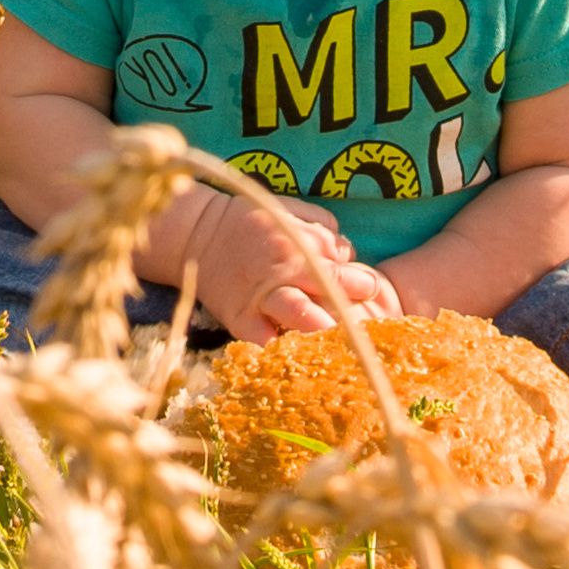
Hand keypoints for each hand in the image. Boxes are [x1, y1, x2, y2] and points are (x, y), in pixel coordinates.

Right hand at [185, 189, 402, 342]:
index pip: (343, 268)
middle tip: (368, 328)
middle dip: (353, 308)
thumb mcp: (290, 210)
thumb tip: (348, 253)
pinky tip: (297, 359)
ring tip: (341, 346)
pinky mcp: (239, 319)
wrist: (197, 234)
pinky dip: (281, 351)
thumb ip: (323, 228)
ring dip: (324, 331)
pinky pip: (264, 342)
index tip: (371, 294)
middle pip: (330, 293)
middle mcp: (283, 269)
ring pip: (301, 317)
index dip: (362, 283)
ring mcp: (261, 296)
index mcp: (299, 243)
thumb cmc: (251, 222)